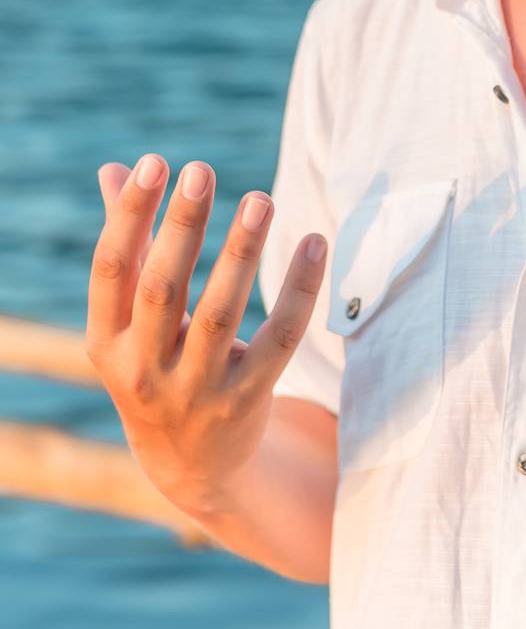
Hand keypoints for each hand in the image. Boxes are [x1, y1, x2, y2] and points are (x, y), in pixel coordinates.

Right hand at [86, 155, 326, 514]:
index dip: (129, 215)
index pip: (111, 271)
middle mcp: (144, 370)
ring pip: (222, 314)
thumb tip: (116, 169)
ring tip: (261, 199)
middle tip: (202, 170)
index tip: (156, 163)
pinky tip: (315, 243)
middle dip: (182, 226)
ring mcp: (196, 390)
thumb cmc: (157, 361)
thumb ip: (129, 243)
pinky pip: (280, 340)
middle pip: (162, 289)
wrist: (191, 465)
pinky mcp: (247, 401)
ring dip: (241, 253)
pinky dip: (300, 291)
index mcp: (107, 341)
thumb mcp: (130, 318)